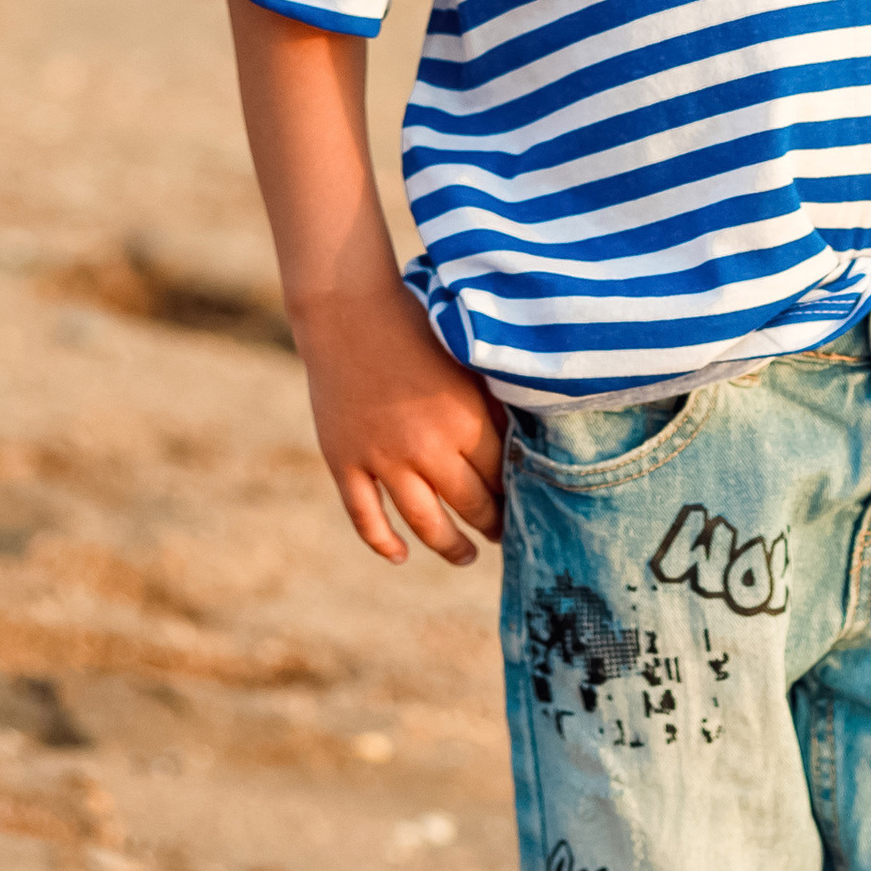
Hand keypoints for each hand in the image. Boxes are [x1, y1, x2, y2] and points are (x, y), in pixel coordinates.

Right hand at [291, 281, 506, 567]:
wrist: (349, 314)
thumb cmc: (419, 331)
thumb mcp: (467, 366)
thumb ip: (493, 408)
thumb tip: (524, 447)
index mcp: (465, 419)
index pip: (502, 476)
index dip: (516, 494)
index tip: (525, 504)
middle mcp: (426, 446)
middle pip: (471, 505)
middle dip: (492, 525)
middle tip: (503, 534)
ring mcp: (382, 458)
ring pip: (424, 522)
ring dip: (450, 546)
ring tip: (467, 556)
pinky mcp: (344, 461)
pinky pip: (365, 517)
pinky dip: (383, 542)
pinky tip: (401, 555)